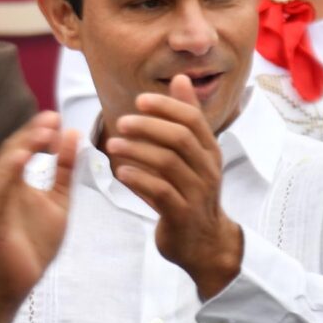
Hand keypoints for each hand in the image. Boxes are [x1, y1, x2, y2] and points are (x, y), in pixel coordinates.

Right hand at [0, 112, 77, 322]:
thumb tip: (73, 134)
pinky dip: (9, 172)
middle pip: (13, 151)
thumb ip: (64, 170)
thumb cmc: (34, 242)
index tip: (57, 118)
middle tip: (52, 118)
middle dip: (31, 134)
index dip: (39, 132)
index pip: (24, 147)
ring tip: (41, 132)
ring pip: (4, 167)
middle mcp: (1, 187)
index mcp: (15, 181)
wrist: (18, 282)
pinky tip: (23, 158)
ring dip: (22, 147)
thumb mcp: (58, 200)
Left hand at [109, 73, 244, 297]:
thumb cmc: (192, 193)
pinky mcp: (182, 214)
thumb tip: (180, 78)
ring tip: (112, 145)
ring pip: (168, 163)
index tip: (139, 101)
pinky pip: (160, 192)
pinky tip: (120, 172)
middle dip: (148, 126)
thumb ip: (186, 119)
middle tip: (120, 122)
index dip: (166, 106)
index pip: (193, 119)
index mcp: (209, 151)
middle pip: (180, 138)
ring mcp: (197, 193)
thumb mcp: (193, 155)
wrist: (205, 244)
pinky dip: (139, 179)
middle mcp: (207, 169)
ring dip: (137, 151)